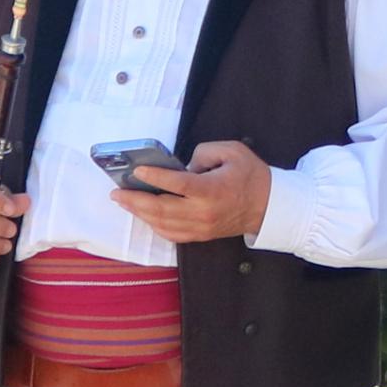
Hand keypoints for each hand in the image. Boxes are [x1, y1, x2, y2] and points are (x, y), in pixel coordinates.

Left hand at [121, 139, 273, 244]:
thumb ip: (203, 152)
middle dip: (135, 200)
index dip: (155, 177)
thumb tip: (182, 166)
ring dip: (140, 213)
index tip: (137, 171)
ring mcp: (201, 227)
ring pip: (162, 224)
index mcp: (211, 189)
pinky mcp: (201, 235)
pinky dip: (154, 225)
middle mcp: (203, 212)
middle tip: (117, 192)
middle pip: (161, 208)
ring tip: (124, 202)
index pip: (177, 184)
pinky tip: (144, 215)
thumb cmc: (251, 176)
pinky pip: (171, 234)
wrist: (269, 206)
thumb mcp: (232, 151)